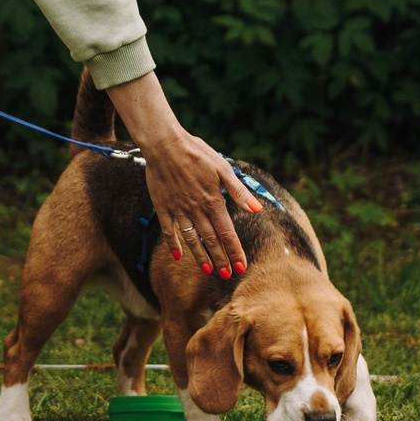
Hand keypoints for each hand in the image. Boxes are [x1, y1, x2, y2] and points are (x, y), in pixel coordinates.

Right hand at [104, 71, 260, 278]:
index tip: (242, 267)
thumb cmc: (196, 152)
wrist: (165, 144)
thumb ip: (239, 191)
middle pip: (211, 240)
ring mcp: (178, 209)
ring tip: (207, 271)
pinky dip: (173, 243)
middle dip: (221, 260)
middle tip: (228, 276)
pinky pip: (168, 230)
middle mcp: (196, 209)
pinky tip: (177, 256)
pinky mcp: (162, 206)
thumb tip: (256, 209)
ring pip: (192, 239)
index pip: (227, 232)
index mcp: (213, 201)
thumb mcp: (222, 168)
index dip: (235, 251)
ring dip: (200, 256)